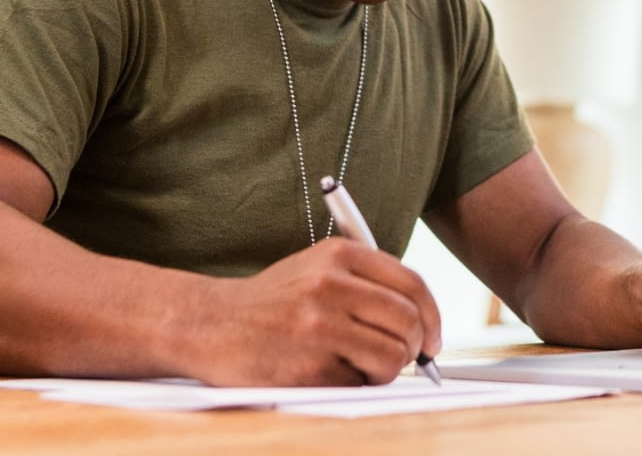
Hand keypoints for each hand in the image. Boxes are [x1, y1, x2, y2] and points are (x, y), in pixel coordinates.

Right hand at [193, 238, 440, 385]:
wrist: (208, 325)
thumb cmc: (273, 303)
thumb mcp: (318, 269)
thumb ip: (369, 284)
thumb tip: (424, 321)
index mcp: (339, 255)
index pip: (412, 285)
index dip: (432, 316)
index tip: (432, 337)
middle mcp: (330, 285)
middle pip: (408, 322)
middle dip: (414, 348)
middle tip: (403, 359)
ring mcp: (318, 326)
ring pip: (392, 357)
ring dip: (385, 371)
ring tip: (361, 367)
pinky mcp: (307, 366)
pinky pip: (359, 384)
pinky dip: (354, 385)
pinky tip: (328, 374)